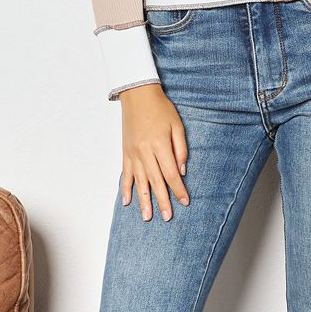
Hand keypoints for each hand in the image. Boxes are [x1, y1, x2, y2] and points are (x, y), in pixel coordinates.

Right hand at [117, 83, 189, 221]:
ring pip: (139, 182)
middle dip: (162, 201)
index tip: (185, 201)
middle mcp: (145, 152)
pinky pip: (125, 174)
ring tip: (147, 217)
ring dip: (144, 201)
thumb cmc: (161, 108)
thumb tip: (182, 171)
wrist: (137, 95)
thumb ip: (181, 149)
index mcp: (160, 145)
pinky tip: (127, 202)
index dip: (178, 189)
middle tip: (167, 217)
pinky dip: (126, 188)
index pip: (171, 174)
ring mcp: (133, 153)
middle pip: (155, 181)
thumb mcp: (177, 125)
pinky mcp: (125, 152)